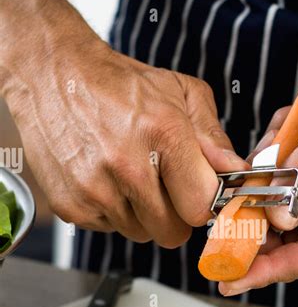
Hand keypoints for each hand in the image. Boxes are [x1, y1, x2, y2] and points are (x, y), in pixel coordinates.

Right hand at [2, 35, 247, 246]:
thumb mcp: (179, 92)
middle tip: (165, 187)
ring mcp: (95, 190)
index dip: (204, 203)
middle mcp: (128, 167)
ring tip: (130, 176)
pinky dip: (112, 211)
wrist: (53, 73)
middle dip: (175, 214)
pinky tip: (106, 179)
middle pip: (172, 233)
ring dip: (142, 214)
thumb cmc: (120, 83)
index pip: (201, 207)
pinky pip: (108, 229)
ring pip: (140, 233)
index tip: (199, 193)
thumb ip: (213, 136)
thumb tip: (236, 172)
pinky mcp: (71, 206)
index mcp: (164, 135)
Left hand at [219, 29, 297, 294]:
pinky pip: (272, 174)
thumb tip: (280, 220)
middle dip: (247, 230)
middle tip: (214, 220)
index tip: (230, 279)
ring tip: (262, 147)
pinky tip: (276, 130)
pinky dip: (263, 157)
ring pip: (271, 203)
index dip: (268, 272)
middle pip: (283, 239)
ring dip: (256, 182)